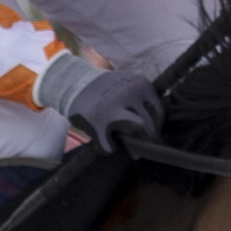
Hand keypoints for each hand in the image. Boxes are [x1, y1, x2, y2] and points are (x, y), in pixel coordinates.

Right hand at [35, 53, 162, 143]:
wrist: (73, 82)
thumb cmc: (104, 89)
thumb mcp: (127, 85)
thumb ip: (141, 101)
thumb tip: (154, 129)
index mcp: (140, 85)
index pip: (157, 112)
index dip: (155, 126)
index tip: (150, 134)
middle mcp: (129, 94)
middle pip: (148, 125)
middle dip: (147, 139)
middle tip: (141, 145)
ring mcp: (113, 109)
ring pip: (135, 132)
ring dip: (134, 145)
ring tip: (129, 148)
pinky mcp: (97, 122)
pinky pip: (109, 145)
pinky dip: (108, 147)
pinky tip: (106, 144)